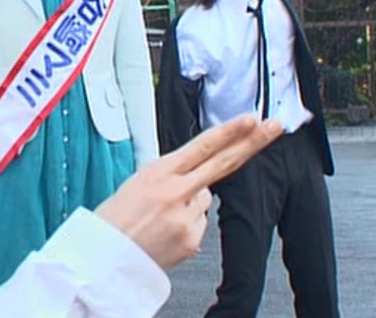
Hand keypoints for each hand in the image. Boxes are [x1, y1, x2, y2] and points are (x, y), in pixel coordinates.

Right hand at [95, 114, 281, 269]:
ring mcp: (186, 217)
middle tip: (273, 126)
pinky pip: (199, 225)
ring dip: (190, 204)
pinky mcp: (191, 240)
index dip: (229, 131)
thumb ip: (171, 175)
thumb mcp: (137, 183)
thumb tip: (198, 177)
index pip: (202, 146)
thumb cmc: (114, 219)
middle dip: (251, 142)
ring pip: (205, 199)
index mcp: (158, 172)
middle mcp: (175, 192)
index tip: (250, 119)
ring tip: (160, 217)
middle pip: (223, 162)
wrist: (101, 257)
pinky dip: (187, 227)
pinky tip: (165, 233)